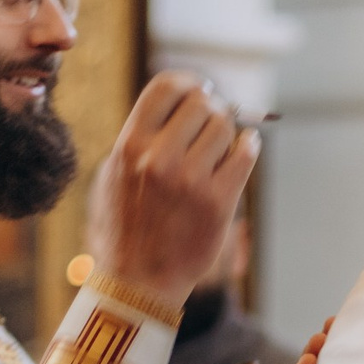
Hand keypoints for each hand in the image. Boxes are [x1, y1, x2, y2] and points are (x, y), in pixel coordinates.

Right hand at [86, 72, 259, 302]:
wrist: (138, 280)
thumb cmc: (126, 224)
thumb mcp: (115, 172)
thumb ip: (142, 134)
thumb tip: (183, 96)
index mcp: (129, 145)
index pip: (167, 86)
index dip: (188, 83)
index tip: (198, 92)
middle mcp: (159, 159)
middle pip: (202, 103)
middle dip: (211, 109)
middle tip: (210, 125)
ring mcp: (190, 181)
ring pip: (225, 127)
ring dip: (228, 133)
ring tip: (218, 150)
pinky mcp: (218, 203)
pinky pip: (246, 153)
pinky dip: (248, 147)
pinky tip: (243, 150)